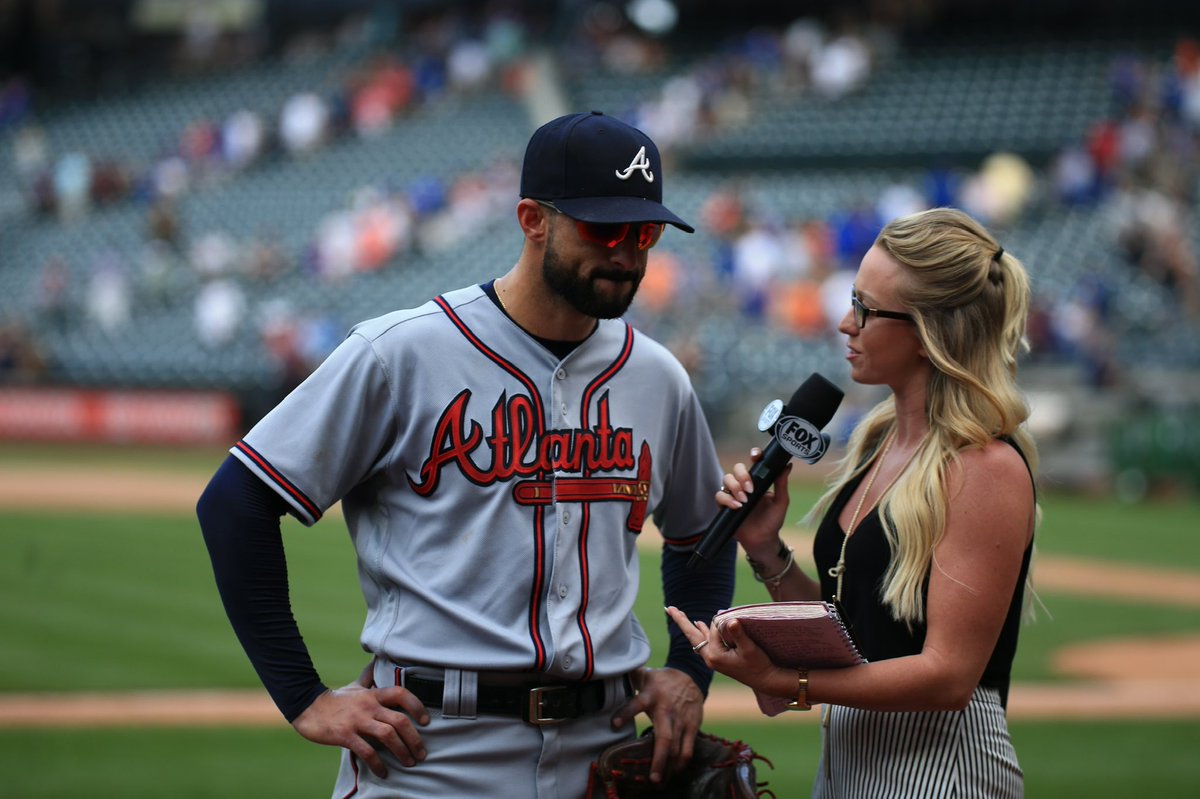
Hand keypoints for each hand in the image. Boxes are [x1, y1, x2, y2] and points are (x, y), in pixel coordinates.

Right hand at [291, 681, 430, 778]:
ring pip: (387, 736)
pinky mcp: (345, 735)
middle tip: (421, 753)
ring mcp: (357, 721)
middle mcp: (368, 706)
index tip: (426, 721)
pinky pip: (366, 751)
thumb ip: (369, 677)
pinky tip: (383, 772)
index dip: (417, 706)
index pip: (401, 694)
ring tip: (409, 762)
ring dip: (402, 752)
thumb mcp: (355, 685)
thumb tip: (377, 662)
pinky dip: (378, 764)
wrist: (307, 707)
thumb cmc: (336, 699)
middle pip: (399, 720)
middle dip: (414, 739)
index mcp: (373, 694)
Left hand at [609, 667, 702, 783]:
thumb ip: (628, 678)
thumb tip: (608, 673)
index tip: (614, 724)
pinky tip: (675, 772)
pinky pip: (689, 747)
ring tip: (661, 781)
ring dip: (670, 766)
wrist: (690, 675)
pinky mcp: (693, 725)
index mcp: (651, 695)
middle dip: (659, 759)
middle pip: (665, 738)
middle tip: (652, 779)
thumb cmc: (660, 680)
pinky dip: (682, 762)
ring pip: (678, 747)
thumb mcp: (643, 675)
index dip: (625, 713)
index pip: (636, 703)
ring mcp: (681, 719)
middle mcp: (667, 710)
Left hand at [665, 607, 784, 694]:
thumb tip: (729, 620)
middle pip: (692, 635)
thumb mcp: (750, 648)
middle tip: (668, 607)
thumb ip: (738, 634)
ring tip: (679, 614)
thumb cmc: (759, 664)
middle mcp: (710, 657)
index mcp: (714, 655)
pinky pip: (705, 642)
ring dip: (689, 626)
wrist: (766, 680)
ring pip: (697, 638)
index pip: (714, 629)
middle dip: (681, 620)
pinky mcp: (718, 658)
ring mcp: (713, 659)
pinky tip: (699, 624)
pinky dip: (701, 632)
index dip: (724, 621)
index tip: (735, 621)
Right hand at [717, 449, 791, 560]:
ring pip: (726, 479)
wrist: (763, 540)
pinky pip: (719, 496)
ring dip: (734, 487)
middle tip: (750, 488)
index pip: (754, 463)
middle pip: (737, 468)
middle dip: (742, 475)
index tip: (756, 457)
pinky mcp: (724, 506)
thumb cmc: (773, 521)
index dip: (753, 456)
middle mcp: (744, 485)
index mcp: (758, 480)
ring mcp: (733, 494)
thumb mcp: (781, 502)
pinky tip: (736, 506)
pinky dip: (727, 499)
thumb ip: (782, 483)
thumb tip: (787, 465)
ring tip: (744, 500)